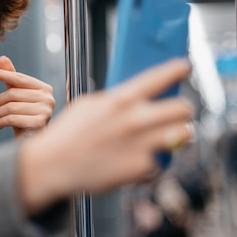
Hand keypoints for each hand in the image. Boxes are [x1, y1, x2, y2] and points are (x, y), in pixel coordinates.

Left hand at [0, 56, 54, 138]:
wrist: (32, 141)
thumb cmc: (25, 117)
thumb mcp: (17, 95)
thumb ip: (11, 77)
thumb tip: (3, 58)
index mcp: (43, 88)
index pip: (18, 77)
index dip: (1, 74)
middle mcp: (47, 97)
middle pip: (13, 94)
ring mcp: (45, 111)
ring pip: (11, 107)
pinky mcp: (39, 123)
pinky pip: (13, 118)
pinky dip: (2, 122)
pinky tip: (0, 125)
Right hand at [18, 58, 193, 215]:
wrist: (52, 166)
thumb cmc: (67, 135)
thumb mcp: (89, 106)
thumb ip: (115, 100)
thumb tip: (134, 97)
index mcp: (120, 100)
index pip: (159, 77)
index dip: (177, 70)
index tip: (184, 68)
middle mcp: (134, 119)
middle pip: (183, 108)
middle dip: (182, 111)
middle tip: (176, 116)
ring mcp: (140, 144)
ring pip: (183, 134)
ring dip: (178, 135)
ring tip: (165, 138)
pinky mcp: (140, 168)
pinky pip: (161, 161)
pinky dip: (152, 162)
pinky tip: (136, 162)